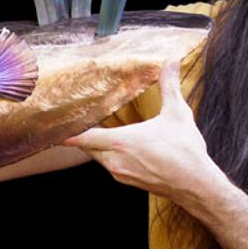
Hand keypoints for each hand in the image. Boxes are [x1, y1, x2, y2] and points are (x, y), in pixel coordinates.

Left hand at [63, 57, 225, 208]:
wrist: (196, 186)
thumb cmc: (185, 152)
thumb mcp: (177, 114)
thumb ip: (169, 86)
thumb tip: (171, 62)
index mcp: (121, 142)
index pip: (81, 137)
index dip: (64, 131)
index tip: (52, 124)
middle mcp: (114, 160)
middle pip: (87, 145)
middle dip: (83, 133)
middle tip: (75, 120)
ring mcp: (119, 173)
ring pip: (98, 155)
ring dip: (98, 144)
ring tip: (100, 130)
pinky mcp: (127, 181)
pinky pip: (110, 165)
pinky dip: (109, 154)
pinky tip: (121, 146)